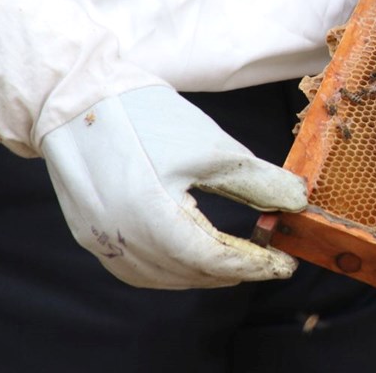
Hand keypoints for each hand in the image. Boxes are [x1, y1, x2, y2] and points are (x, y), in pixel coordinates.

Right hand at [39, 86, 307, 288]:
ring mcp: (101, 240)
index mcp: (152, 216)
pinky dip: (170, 270)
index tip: (286, 264)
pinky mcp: (90, 234)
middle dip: (235, 271)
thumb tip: (298, 203)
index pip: (215, 259)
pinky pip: (136, 269)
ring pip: (163, 277)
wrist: (78, 97)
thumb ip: (260, 181)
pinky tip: (192, 258)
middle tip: (268, 261)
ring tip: (237, 262)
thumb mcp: (214, 147)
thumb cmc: (147, 116)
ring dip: (203, 274)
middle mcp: (121, 238)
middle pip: (190, 273)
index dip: (256, 264)